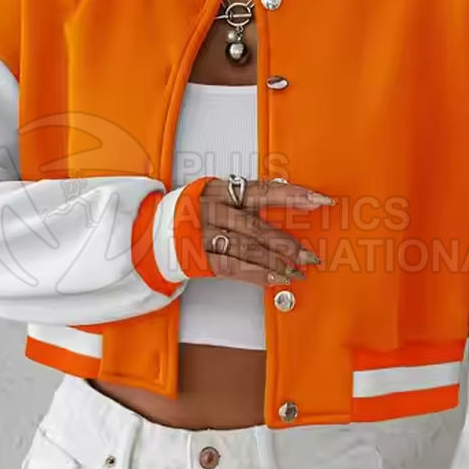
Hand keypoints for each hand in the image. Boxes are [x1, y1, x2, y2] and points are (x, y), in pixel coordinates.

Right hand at [199, 178, 333, 287]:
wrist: (148, 232)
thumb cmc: (188, 214)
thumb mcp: (213, 196)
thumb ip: (245, 200)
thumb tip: (288, 195)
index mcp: (220, 190)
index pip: (264, 190)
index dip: (294, 195)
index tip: (320, 200)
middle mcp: (213, 210)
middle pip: (257, 225)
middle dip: (287, 242)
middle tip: (310, 254)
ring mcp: (203, 234)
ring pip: (248, 248)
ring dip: (276, 262)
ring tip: (297, 271)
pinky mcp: (197, 257)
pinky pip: (233, 266)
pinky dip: (257, 274)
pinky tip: (275, 278)